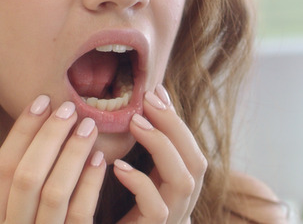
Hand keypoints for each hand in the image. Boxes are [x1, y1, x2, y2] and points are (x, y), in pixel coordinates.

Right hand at [0, 96, 106, 222]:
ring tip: (88, 127)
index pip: (1, 170)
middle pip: (27, 177)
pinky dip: (92, 185)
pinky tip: (101, 161)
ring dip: (73, 155)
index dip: (21, 132)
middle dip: (50, 137)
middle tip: (70, 107)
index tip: (40, 100)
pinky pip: (81, 216)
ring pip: (55, 193)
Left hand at [114, 85, 206, 223]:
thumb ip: (130, 154)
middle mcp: (179, 207)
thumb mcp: (123, 183)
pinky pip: (156, 208)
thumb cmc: (106, 218)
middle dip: (175, 126)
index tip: (155, 90)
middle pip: (196, 162)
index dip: (176, 119)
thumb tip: (128, 107)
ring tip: (135, 123)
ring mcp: (169, 222)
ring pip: (184, 182)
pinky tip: (118, 166)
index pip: (189, 150)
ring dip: (162, 146)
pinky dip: (140, 183)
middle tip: (148, 100)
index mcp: (173, 191)